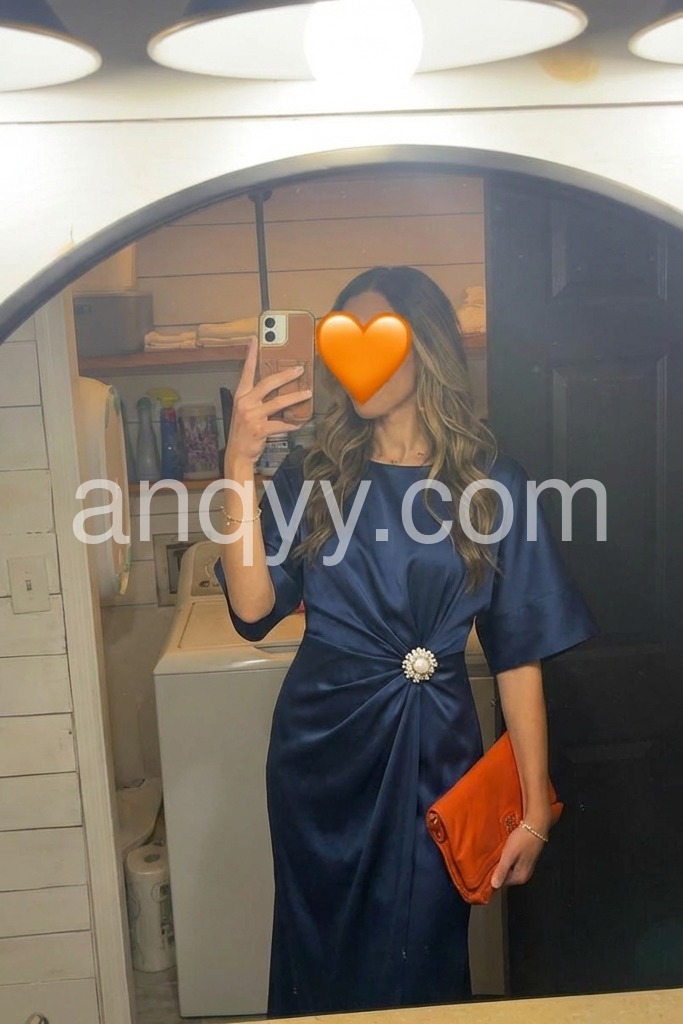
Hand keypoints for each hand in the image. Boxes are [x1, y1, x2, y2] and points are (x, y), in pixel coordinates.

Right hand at [225, 338, 311, 468]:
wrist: (237, 453)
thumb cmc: (243, 431)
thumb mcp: (245, 410)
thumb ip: (257, 398)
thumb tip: (278, 388)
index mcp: (241, 395)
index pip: (246, 371)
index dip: (251, 354)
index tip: (255, 339)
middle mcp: (245, 402)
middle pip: (268, 383)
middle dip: (285, 375)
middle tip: (300, 369)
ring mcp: (252, 416)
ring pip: (278, 402)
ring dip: (295, 397)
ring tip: (307, 393)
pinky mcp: (260, 429)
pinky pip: (281, 424)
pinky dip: (292, 424)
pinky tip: (300, 423)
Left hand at [490, 820, 547, 891]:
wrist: (535, 825)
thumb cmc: (523, 839)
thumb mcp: (509, 855)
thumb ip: (502, 871)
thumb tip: (494, 886)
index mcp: (520, 877)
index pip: (501, 884)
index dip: (491, 877)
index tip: (484, 869)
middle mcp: (523, 875)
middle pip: (505, 877)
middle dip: (496, 870)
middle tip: (489, 860)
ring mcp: (525, 867)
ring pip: (508, 869)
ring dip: (501, 863)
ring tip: (495, 854)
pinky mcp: (524, 859)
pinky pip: (511, 862)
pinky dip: (506, 858)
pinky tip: (503, 851)